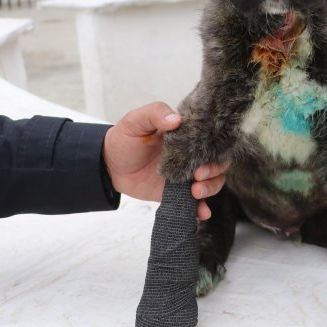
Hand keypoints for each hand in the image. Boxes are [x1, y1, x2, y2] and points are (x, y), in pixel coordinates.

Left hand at [102, 102, 227, 219]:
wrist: (109, 165)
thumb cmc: (125, 138)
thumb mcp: (137, 120)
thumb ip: (155, 113)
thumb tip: (176, 119)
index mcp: (186, 135)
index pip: (212, 140)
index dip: (215, 150)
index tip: (202, 160)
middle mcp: (191, 155)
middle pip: (218, 163)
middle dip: (214, 172)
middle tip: (198, 176)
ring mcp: (186, 175)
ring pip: (212, 182)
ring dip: (211, 189)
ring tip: (195, 193)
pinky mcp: (178, 192)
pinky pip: (196, 202)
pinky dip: (202, 208)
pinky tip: (201, 213)